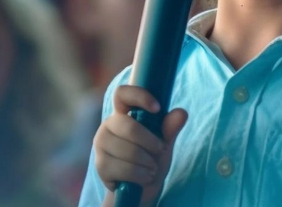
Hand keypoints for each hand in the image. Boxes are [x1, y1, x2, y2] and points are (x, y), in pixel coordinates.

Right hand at [93, 85, 187, 205]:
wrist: (140, 188)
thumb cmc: (151, 158)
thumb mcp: (164, 143)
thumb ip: (170, 128)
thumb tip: (181, 113)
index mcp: (123, 113)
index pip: (122, 93)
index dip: (139, 96)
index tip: (158, 108)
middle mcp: (108, 125)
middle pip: (129, 127)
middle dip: (151, 142)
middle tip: (160, 151)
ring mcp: (101, 145)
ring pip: (128, 150)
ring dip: (148, 163)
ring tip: (152, 168)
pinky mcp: (100, 165)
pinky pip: (124, 169)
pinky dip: (140, 175)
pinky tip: (144, 177)